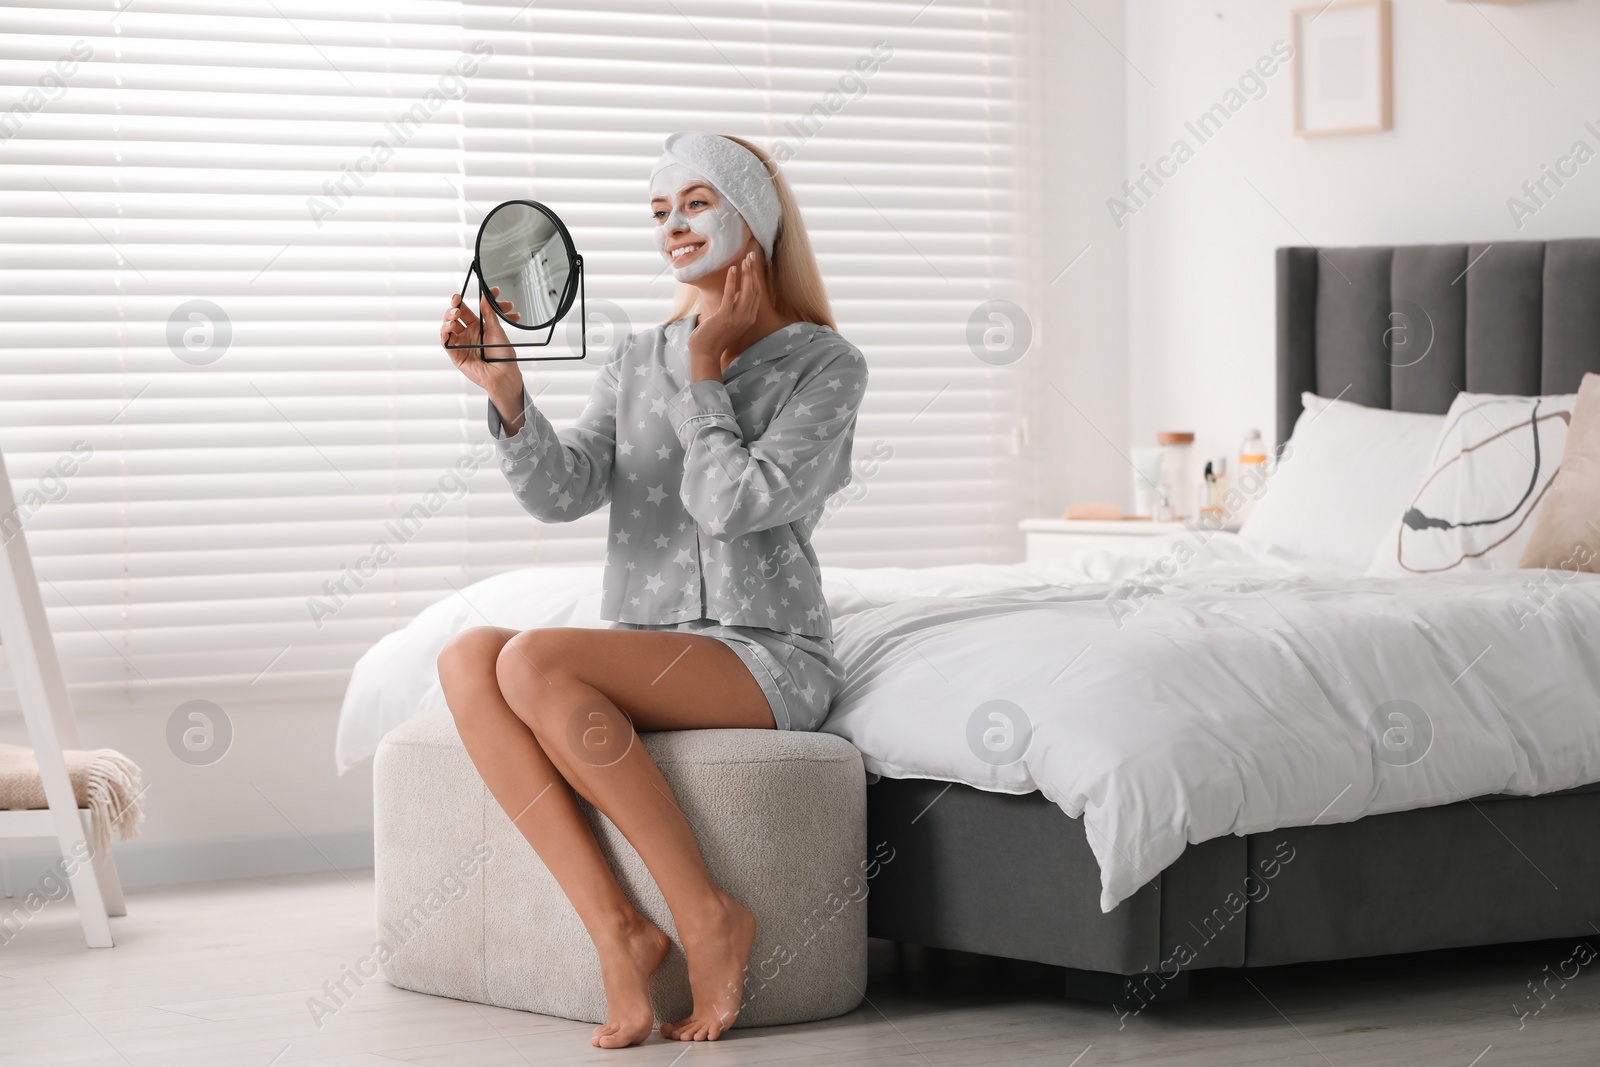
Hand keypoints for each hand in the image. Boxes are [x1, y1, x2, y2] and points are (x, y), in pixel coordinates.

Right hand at [441, 286, 526, 429]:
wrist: (504, 375)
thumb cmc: (504, 355)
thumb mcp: (497, 331)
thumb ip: (489, 314)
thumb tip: (485, 296)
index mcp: (477, 327)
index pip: (466, 310)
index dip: (462, 301)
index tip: (461, 294)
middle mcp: (467, 334)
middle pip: (454, 317)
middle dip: (453, 307)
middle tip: (456, 301)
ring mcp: (461, 344)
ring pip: (447, 328)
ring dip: (448, 318)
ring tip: (455, 314)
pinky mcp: (456, 355)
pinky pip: (446, 342)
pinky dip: (445, 333)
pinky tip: (450, 327)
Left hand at [688, 250, 764, 380]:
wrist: (705, 352)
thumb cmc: (714, 337)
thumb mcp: (729, 321)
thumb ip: (734, 308)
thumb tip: (734, 293)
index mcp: (749, 318)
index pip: (756, 294)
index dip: (755, 278)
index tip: (752, 264)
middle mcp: (747, 317)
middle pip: (754, 289)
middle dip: (753, 271)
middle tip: (751, 255)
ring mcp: (737, 318)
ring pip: (746, 291)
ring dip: (746, 273)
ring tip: (745, 259)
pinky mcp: (725, 317)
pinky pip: (730, 295)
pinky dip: (731, 281)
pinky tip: (732, 269)